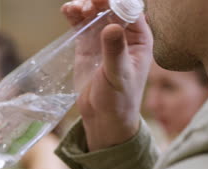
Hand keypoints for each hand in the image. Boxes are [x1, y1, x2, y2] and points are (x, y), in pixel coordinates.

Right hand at [62, 0, 152, 150]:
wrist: (104, 118)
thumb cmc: (118, 99)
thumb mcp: (118, 75)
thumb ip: (114, 52)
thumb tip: (111, 27)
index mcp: (139, 39)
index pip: (130, 9)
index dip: (116, 0)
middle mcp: (123, 35)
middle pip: (111, 6)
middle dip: (98, 1)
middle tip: (87, 5)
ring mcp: (104, 39)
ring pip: (95, 12)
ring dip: (85, 6)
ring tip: (75, 9)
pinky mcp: (88, 45)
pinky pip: (82, 24)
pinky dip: (74, 15)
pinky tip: (67, 11)